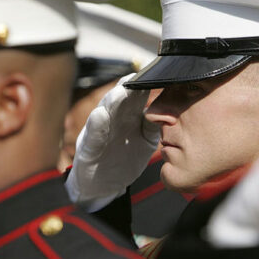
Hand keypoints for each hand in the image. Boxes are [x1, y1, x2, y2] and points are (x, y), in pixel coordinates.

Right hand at [65, 74, 159, 211]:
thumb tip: (171, 110)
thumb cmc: (124, 157)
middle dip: (128, 88)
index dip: (144, 85)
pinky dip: (96, 127)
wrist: (102, 185)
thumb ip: (153, 126)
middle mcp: (111, 120)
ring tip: (120, 92)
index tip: (156, 73)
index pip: (136, 97)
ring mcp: (98, 134)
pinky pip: (93, 137)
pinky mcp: (88, 150)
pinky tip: (100, 116)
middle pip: (119, 100)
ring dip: (112, 102)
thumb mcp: (144, 142)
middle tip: (138, 77)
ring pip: (104, 113)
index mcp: (127, 117)